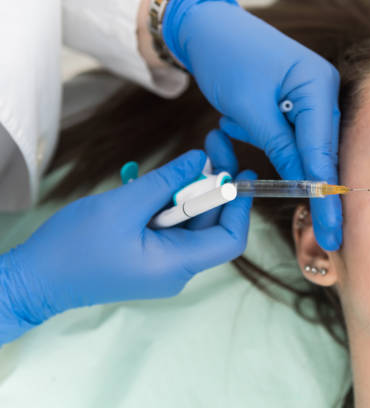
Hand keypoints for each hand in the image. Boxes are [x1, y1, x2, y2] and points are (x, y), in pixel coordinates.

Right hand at [0, 143, 254, 344]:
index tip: (240, 172)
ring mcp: (160, 264)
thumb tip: (199, 159)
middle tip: (204, 149)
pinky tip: (139, 180)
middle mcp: (176, 268)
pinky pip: (164, 226)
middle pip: (209, 225)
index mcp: (177, 264)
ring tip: (162, 168)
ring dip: (178, 191)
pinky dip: (158, 202)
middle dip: (208, 187)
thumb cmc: (74, 247)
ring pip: (186, 222)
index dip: (240, 205)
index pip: (230, 238)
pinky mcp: (146, 257)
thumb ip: (165, 181)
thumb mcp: (123, 206)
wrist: (34, 279)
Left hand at [162, 0, 342, 250]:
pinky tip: (233, 116)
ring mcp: (308, 97)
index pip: (323, 154)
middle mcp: (320, 92)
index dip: (325, 197)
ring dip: (262, 143)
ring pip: (296, 146)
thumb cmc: (226, 58)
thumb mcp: (249, 110)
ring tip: (233, 119)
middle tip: (292, 207)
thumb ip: (280, 148)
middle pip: (316, 151)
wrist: (206, 27)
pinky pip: (282, 135)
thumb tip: (304, 183)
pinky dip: (256, 134)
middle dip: (292, 171)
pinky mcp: (291, 102)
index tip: (332, 232)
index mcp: (318, 88)